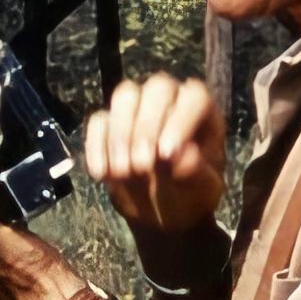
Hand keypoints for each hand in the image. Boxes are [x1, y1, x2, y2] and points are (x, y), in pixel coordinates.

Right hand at [84, 74, 226, 239]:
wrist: (164, 211)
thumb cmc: (191, 192)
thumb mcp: (202, 188)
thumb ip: (196, 171)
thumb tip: (183, 156)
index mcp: (202, 110)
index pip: (194, 97)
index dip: (180, 121)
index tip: (166, 155)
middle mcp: (171, 99)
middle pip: (157, 89)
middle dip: (147, 126)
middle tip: (142, 165)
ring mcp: (138, 107)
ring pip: (125, 96)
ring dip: (120, 134)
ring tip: (122, 172)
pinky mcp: (110, 122)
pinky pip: (99, 121)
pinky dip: (97, 146)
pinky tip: (102, 174)